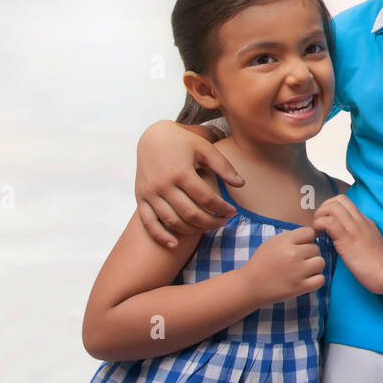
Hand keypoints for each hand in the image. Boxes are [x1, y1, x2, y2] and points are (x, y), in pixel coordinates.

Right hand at [135, 120, 243, 248]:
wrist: (152, 136)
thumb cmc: (183, 141)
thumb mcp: (205, 148)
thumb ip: (223, 166)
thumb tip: (242, 184)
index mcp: (181, 172)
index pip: (206, 198)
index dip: (222, 209)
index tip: (233, 213)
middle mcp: (163, 184)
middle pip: (191, 214)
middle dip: (210, 222)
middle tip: (223, 223)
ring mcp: (150, 193)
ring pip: (172, 221)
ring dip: (192, 230)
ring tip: (207, 229)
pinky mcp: (141, 197)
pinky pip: (148, 223)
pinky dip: (160, 236)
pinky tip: (174, 245)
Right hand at [242, 226, 325, 304]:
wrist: (250, 285)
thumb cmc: (261, 262)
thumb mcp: (272, 242)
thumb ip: (291, 237)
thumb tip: (313, 233)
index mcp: (285, 242)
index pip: (309, 232)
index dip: (306, 239)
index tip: (300, 246)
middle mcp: (293, 255)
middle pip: (316, 248)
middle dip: (309, 253)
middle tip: (298, 260)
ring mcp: (298, 272)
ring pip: (320, 262)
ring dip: (314, 265)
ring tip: (303, 269)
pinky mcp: (300, 287)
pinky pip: (320, 279)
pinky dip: (316, 279)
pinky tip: (307, 278)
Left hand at [312, 195, 382, 293]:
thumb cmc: (379, 263)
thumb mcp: (371, 242)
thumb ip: (360, 235)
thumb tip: (344, 236)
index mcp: (365, 221)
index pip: (345, 203)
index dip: (331, 208)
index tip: (325, 221)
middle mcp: (359, 220)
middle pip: (338, 199)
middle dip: (324, 207)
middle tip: (319, 222)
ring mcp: (353, 228)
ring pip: (333, 207)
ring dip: (320, 215)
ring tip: (317, 229)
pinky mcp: (347, 238)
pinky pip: (328, 222)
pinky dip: (319, 225)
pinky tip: (318, 236)